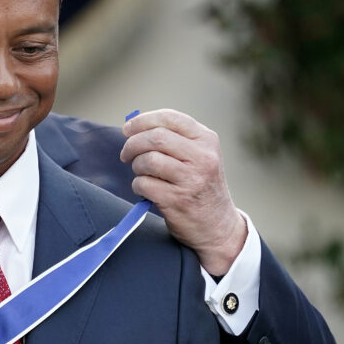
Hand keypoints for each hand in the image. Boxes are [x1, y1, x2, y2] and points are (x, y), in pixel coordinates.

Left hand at [120, 109, 245, 275]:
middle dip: (132, 144)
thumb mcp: (200, 156)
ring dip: (136, 166)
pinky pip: (144, 184)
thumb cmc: (200, 186)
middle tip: (126, 155)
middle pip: (155, 137)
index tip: (127, 129)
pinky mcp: (178, 200)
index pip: (170, 118)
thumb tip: (132, 128)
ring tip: (141, 173)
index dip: (142, 121)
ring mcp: (191, 179)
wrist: (218, 226)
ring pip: (148, 160)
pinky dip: (138, 185)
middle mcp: (202, 157)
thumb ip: (174, 139)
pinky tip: (145, 190)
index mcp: (207, 140)